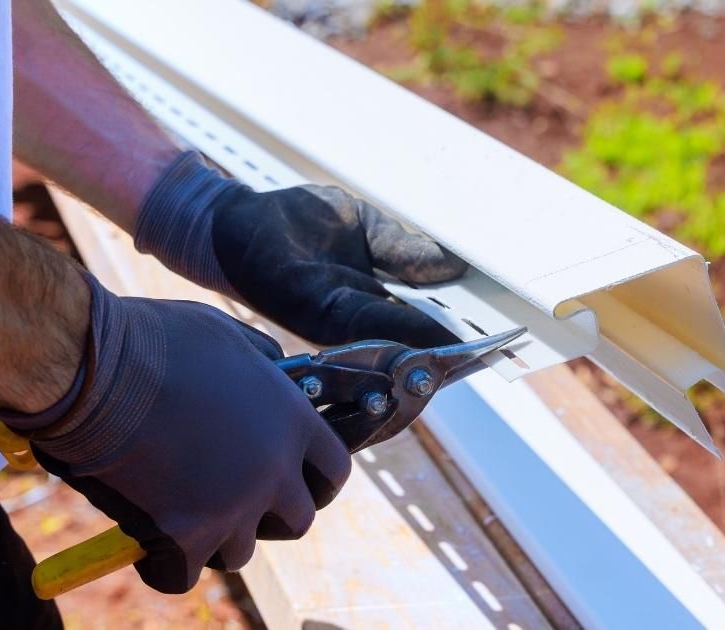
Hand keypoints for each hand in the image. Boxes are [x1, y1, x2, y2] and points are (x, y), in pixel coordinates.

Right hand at [0, 275, 350, 592]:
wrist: (92, 371)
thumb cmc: (151, 342)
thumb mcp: (224, 336)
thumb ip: (259, 364)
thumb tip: (272, 373)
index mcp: (291, 419)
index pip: (334, 469)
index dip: (314, 479)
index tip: (295, 481)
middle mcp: (273, 468)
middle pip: (298, 520)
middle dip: (270, 516)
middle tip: (233, 499)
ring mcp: (232, 507)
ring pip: (239, 549)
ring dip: (213, 535)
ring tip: (177, 503)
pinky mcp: (185, 536)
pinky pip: (183, 573)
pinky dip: (165, 563)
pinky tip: (147, 537)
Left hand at [133, 152, 467, 346]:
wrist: (230, 221)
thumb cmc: (294, 223)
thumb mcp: (363, 228)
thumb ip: (405, 249)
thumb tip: (454, 266)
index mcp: (366, 298)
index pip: (418, 321)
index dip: (453, 332)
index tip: (494, 338)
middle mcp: (351, 317)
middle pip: (408, 340)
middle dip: (447, 349)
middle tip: (494, 353)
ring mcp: (331, 317)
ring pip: (390, 339)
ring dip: (428, 348)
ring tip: (469, 350)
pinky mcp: (309, 308)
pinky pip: (362, 321)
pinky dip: (396, 330)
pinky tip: (426, 333)